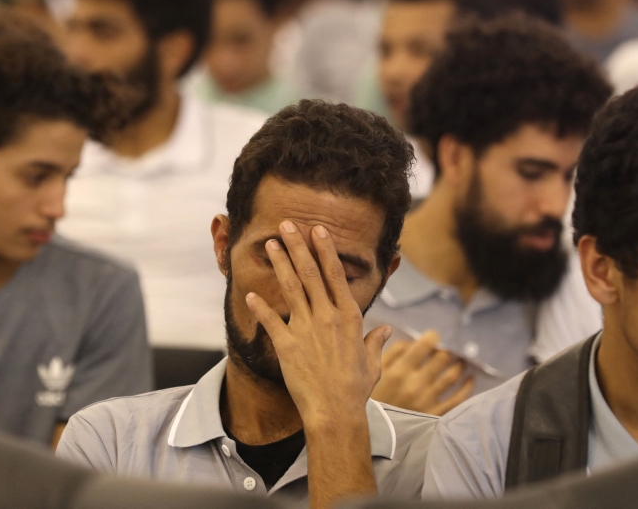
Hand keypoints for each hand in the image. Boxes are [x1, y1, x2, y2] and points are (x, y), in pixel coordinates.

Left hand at [245, 221, 390, 429]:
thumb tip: (386, 330)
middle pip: (310, 273)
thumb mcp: (372, 362)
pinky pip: (271, 321)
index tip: (317, 231)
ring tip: (270, 244)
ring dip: (280, 264)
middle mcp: (327, 316)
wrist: (335, 412)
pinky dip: (260, 307)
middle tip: (287, 225)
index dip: (324, 250)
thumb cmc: (355, 389)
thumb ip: (376, 341)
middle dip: (297, 246)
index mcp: (349, 316)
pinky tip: (250, 294)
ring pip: (291, 288)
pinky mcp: (287, 345)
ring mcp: (306, 329)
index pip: (335, 274)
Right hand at [371, 331, 474, 415]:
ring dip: (460, 365)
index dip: (432, 336)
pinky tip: (469, 379)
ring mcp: (427, 401)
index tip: (433, 336)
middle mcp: (415, 384)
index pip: (425, 345)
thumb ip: (393, 352)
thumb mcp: (376, 371)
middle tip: (448, 349)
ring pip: (452, 376)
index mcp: (399, 371)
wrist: (375, 430)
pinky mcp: (435, 415)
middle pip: (442, 358)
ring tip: (460, 361)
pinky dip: (467, 386)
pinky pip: (458, 399)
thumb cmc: (375, 397)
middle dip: (447, 350)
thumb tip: (413, 339)